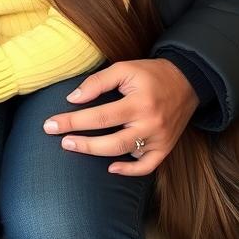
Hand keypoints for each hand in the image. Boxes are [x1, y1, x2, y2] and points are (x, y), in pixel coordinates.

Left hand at [42, 58, 197, 175]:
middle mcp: (151, 123)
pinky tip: (111, 167)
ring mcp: (160, 138)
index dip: (73, 121)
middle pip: (111, 141)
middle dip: (82, 143)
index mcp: (140, 102)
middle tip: (61, 140)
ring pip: (126, 153)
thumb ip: (97, 82)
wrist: (188, 81)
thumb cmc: (150, 74)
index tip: (50, 125)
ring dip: (97, 153)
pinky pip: (148, 166)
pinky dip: (129, 170)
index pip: (100, 115)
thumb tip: (72, 99)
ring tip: (75, 147)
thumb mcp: (124, 68)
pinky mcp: (166, 147)